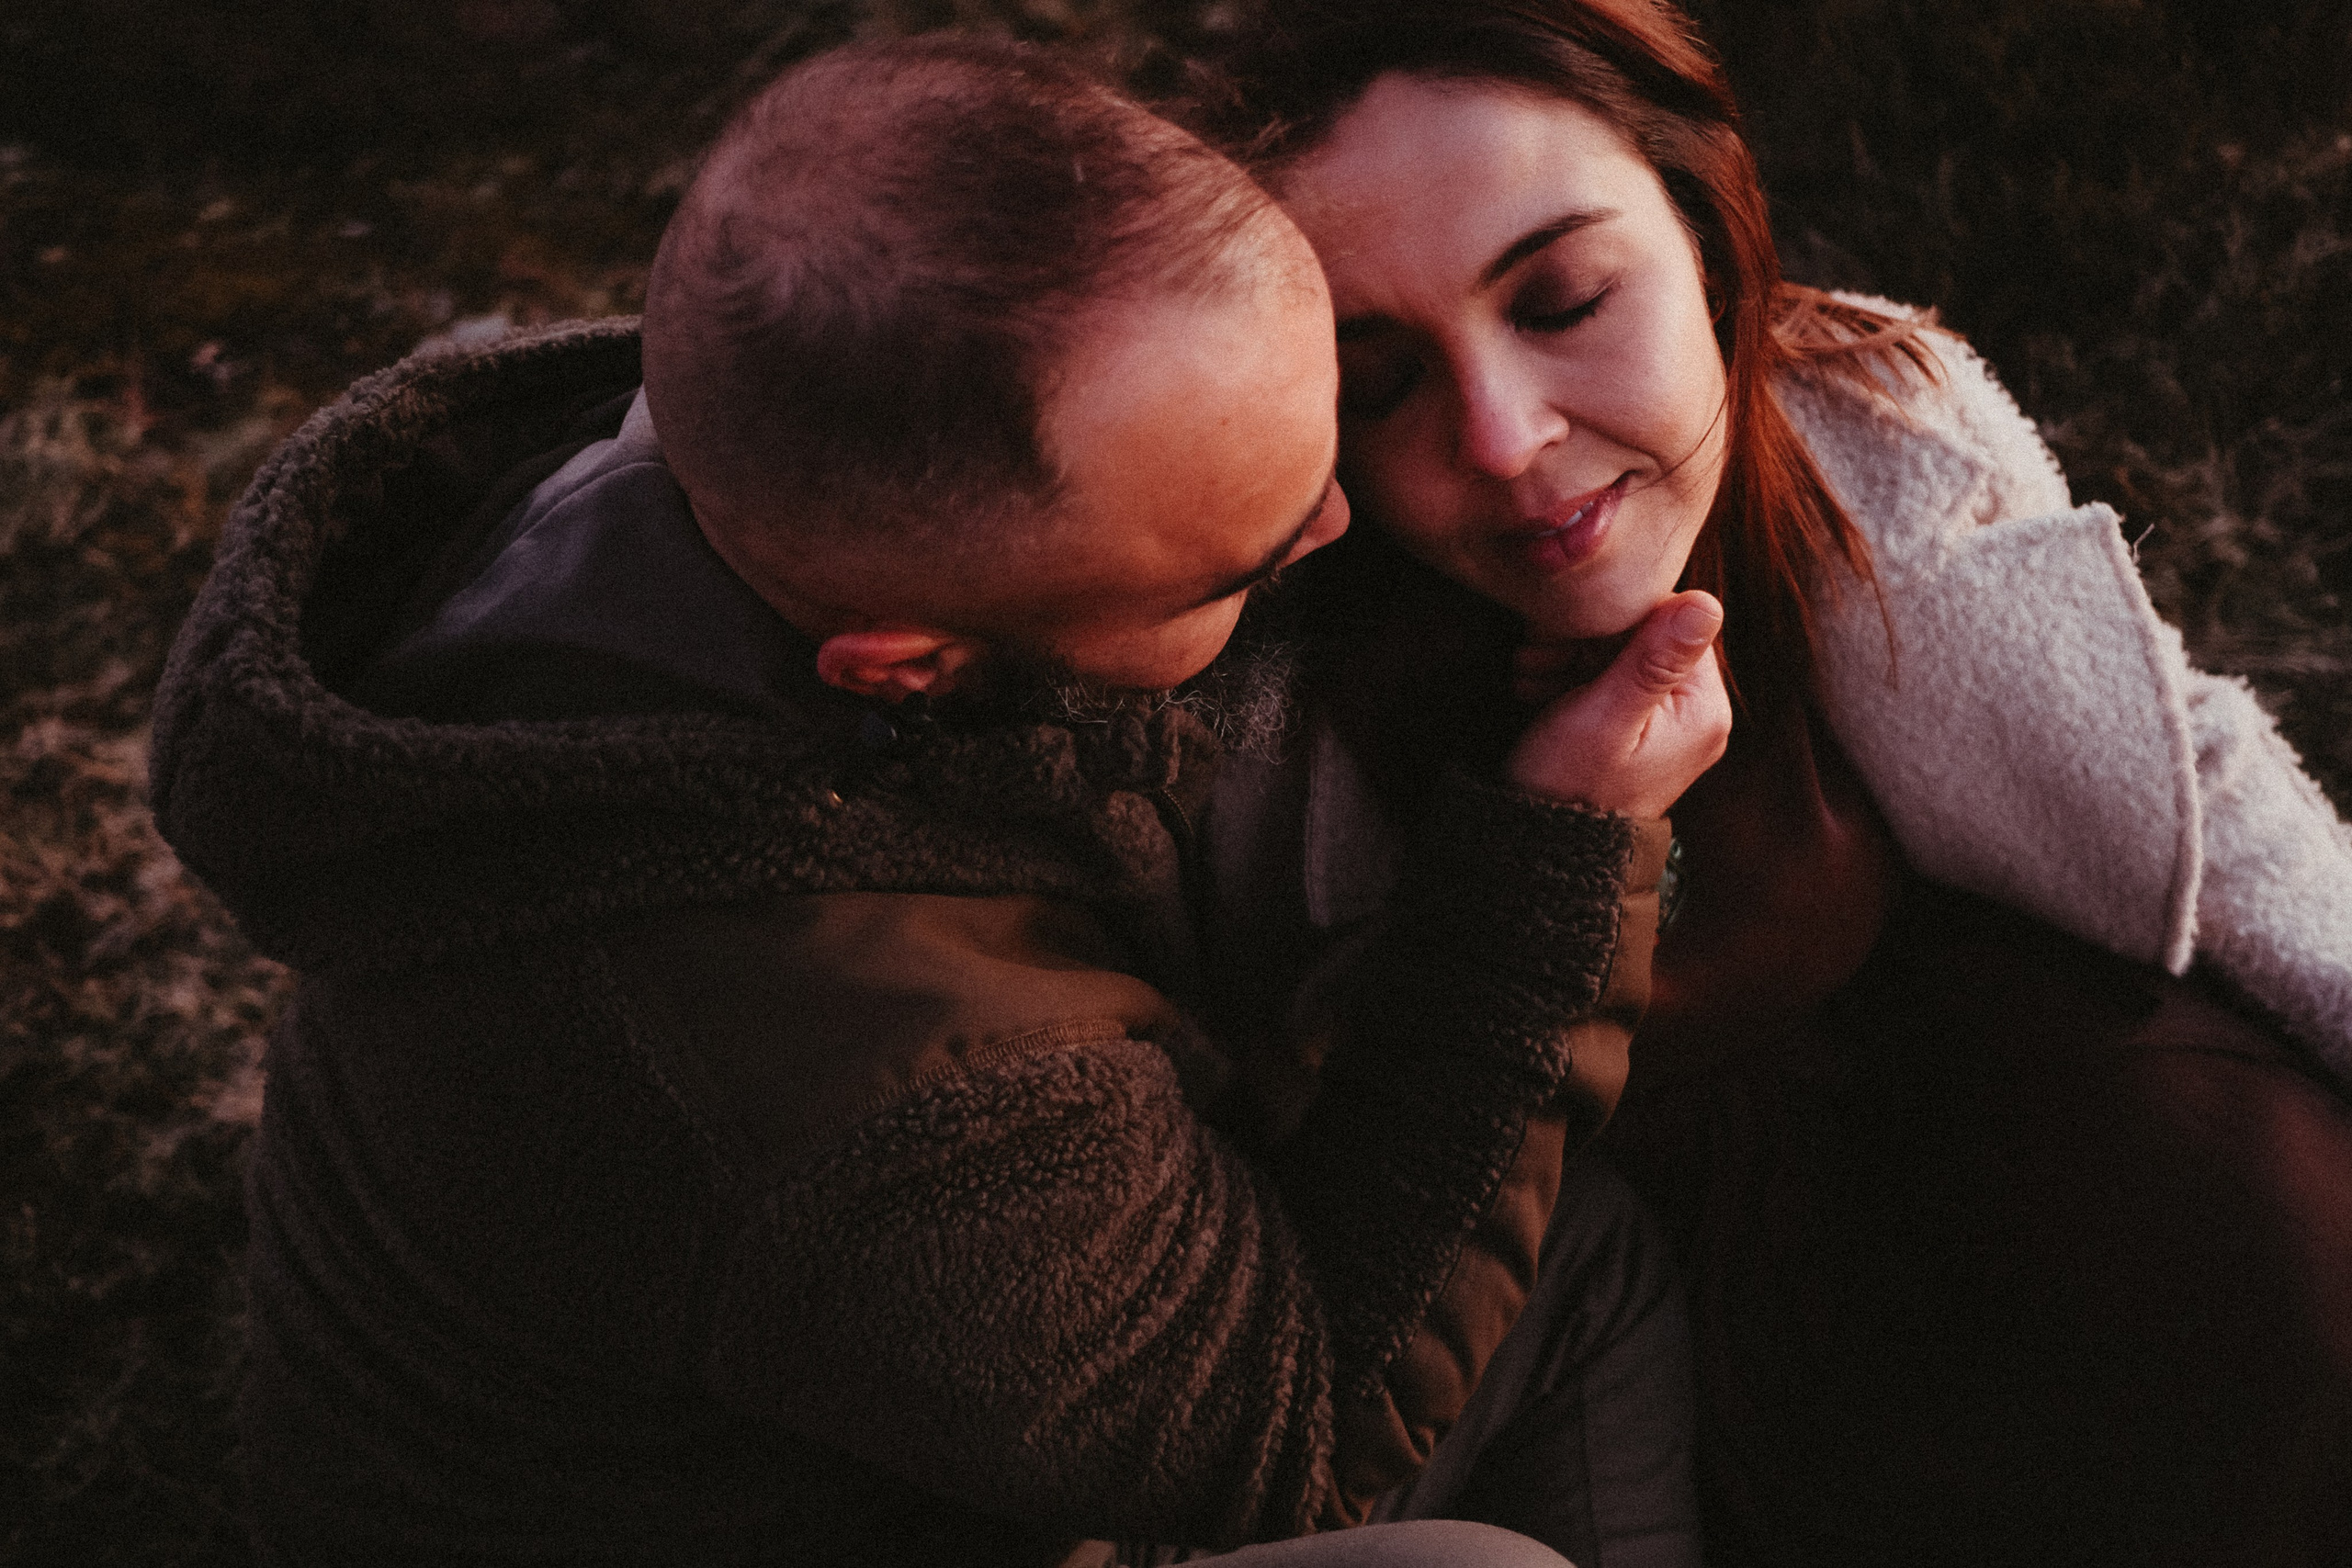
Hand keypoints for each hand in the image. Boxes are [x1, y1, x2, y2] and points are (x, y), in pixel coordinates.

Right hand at [1504, 591, 1731, 818]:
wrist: (1544, 851)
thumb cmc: (1570, 786)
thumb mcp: (1607, 715)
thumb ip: (1654, 660)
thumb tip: (1707, 603)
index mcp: (1704, 710)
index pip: (1671, 622)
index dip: (1614, 617)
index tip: (1562, 632)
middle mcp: (1699, 717)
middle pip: (1646, 639)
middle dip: (1585, 640)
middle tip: (1535, 656)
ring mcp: (1670, 727)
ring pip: (1622, 658)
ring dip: (1570, 656)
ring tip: (1529, 675)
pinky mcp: (1641, 735)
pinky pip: (1612, 685)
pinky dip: (1572, 679)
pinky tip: (1536, 689)